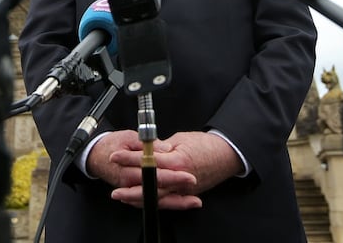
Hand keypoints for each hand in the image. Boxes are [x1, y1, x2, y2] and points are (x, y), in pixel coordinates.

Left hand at [105, 131, 243, 209]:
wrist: (227, 155)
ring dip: (139, 198)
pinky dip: (154, 201)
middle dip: (130, 187)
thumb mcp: (181, 140)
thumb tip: (148, 150)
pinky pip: (168, 200)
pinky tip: (143, 201)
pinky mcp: (188, 193)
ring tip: (123, 197)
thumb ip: (163, 147)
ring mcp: (184, 189)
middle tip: (115, 188)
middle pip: (150, 185)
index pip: (147, 161)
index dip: (129, 159)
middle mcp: (180, 178)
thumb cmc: (205, 145)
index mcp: (176, 160)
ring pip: (158, 197)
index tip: (116, 156)